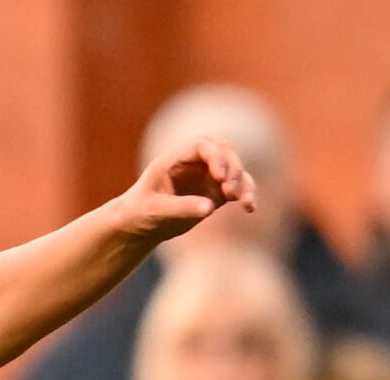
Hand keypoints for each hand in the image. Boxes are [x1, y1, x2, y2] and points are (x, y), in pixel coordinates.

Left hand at [116, 135, 257, 244]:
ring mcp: (208, 175)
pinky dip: (246, 195)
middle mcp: (196, 162)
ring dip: (243, 183)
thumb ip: (180, 207)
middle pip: (225, 153)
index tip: (219, 176)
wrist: (138, 225)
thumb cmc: (140, 212)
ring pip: (235, 170)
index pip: (202, 146)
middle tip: (229, 190)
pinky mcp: (217, 191)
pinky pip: (238, 188)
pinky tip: (250, 208)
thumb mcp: (155, 211)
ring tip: (245, 202)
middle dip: (232, 168)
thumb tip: (210, 208)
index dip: (215, 156)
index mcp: (176, 158)